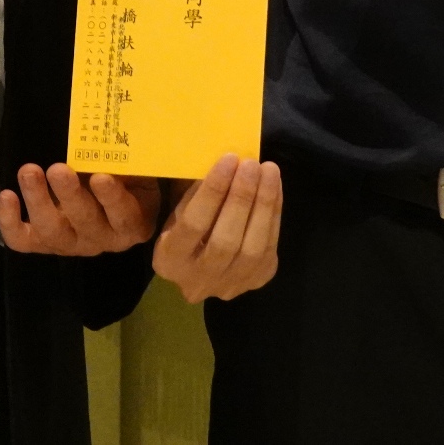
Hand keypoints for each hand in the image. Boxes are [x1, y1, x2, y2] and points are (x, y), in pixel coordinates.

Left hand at [0, 164, 161, 255]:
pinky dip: (10, 221)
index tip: (100, 177)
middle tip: (57, 168)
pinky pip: (23, 240)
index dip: (112, 198)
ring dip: (38, 201)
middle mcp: (101, 240)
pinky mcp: (42, 243)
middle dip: (69, 195)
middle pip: (84, 222)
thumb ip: (129, 164)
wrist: (106, 205)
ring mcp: (70, 244)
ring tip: (29, 172)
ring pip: (52, 231)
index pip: (124, 215)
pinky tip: (6, 195)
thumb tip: (116, 141)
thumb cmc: (125, 183)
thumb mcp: (136, 174)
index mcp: (130, 224)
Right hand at [152, 155, 281, 302]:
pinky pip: (270, 246)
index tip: (228, 159)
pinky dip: (273, 213)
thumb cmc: (186, 229)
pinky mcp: (257, 280)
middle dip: (241, 197)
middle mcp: (197, 280)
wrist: (201, 270)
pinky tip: (274, 187)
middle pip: (225, 240)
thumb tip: (224, 164)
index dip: (213, 191)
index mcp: (169, 260)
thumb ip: (196, 193)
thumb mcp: (178, 211)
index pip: (193, 224)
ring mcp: (230, 285)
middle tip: (250, 164)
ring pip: (253, 247)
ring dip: (263, 204)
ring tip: (268, 171)